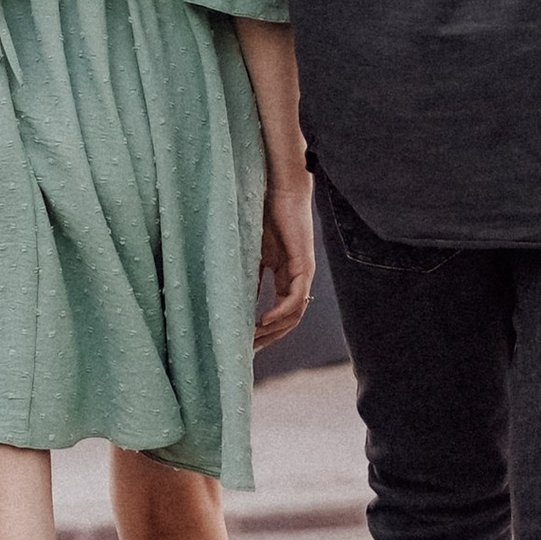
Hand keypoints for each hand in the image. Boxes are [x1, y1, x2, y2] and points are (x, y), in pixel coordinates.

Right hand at [253, 167, 315, 350]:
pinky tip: (264, 320)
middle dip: (268, 338)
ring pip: (294, 314)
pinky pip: (296, 297)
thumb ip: (249, 277)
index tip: (245, 345)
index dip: (264, 331)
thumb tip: (237, 303)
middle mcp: (298, 278)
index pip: (279, 313)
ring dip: (274, 330)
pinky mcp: (303, 264)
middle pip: (288, 320)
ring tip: (253, 339)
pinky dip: (281, 312)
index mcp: (286, 276)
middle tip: (247, 352)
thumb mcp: (252, 253)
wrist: (279, 187)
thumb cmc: (264, 214)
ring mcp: (303, 272)